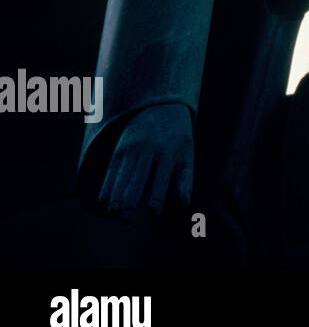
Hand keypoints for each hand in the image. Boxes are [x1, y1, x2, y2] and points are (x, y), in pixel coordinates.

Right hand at [98, 103, 193, 217]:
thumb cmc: (178, 137)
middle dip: (130, 199)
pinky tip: (102, 200)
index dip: (158, 199)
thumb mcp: (187, 153)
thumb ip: (185, 179)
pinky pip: (112, 169)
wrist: (161, 107)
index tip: (155, 216)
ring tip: (112, 213)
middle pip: (138, 178)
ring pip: (122, 175)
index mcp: (168, 153)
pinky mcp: (120, 148)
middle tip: (125, 219)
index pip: (162, 180)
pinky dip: (107, 184)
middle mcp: (148, 151)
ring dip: (115, 195)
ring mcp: (132, 149)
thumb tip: (184, 204)